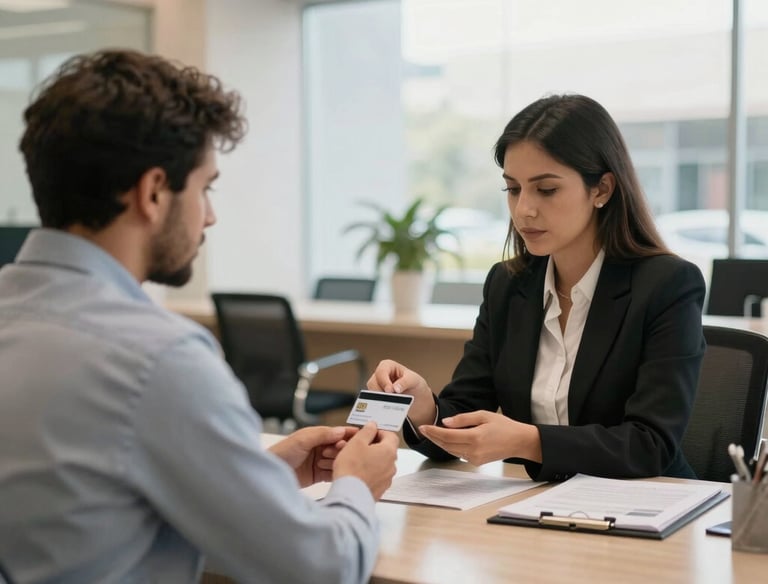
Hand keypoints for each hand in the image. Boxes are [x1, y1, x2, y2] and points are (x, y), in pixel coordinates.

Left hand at [269, 425, 358, 487]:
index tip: (360, 437)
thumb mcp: (302, 439)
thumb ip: (321, 434)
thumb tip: (340, 430)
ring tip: (338, 464)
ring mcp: (320, 462)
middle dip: (344, 450)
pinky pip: (333, 474)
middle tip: (343, 453)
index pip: (338, 433)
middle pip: (341, 448)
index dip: (348, 435)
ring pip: (338, 461)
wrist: (268, 475)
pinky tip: (340, 474)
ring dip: (339, 462)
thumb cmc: (280, 453)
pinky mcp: (318, 476)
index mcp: (317, 436)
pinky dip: (337, 474)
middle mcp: (320, 448)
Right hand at [333, 421, 398, 499]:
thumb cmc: (352, 469)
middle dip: (373, 446)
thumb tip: (372, 426)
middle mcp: (391, 466)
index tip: (369, 432)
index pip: (391, 435)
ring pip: (380, 464)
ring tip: (354, 460)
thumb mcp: (357, 442)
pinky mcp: (379, 490)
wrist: (349, 495)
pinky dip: (368, 473)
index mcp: (389, 451)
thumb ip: (367, 431)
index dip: (379, 432)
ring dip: (370, 460)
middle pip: (386, 450)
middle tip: (358, 445)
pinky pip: (376, 477)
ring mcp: (386, 480)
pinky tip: (356, 473)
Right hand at [367, 359, 435, 426]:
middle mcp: (379, 375)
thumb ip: (405, 382)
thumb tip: (395, 388)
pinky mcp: (376, 397)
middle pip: (373, 383)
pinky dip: (380, 405)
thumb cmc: (414, 383)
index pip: (381, 372)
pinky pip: (374, 402)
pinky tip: (387, 409)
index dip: (384, 382)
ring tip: (390, 405)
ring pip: (371, 393)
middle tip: (389, 400)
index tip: (390, 391)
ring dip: (379, 400)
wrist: (416, 395)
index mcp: (387, 365)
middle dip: (381, 392)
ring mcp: (376, 386)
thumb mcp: (413, 380)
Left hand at [418, 410, 541, 465]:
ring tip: (432, 434)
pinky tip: (447, 440)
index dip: (433, 432)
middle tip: (423, 430)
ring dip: (440, 443)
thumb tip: (446, 423)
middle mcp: (473, 450)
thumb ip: (463, 419)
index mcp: (475, 437)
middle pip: (446, 445)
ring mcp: (475, 458)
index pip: (447, 436)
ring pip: (451, 451)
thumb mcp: (484, 415)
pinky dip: (451, 447)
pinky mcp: (477, 462)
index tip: (423, 427)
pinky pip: (459, 454)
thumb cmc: (504, 426)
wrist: (519, 442)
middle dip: (433, 437)